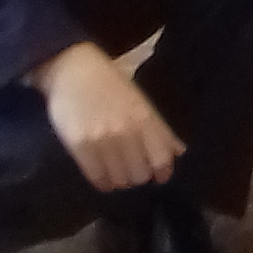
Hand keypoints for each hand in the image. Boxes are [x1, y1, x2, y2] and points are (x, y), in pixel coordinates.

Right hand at [30, 41, 183, 193]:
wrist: (73, 70)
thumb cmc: (110, 84)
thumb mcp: (140, 101)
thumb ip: (160, 129)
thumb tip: (179, 152)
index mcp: (145, 117)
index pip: (161, 158)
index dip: (163, 172)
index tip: (160, 176)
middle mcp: (126, 130)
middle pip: (140, 174)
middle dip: (139, 176)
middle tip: (133, 171)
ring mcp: (102, 139)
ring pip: (119, 179)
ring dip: (120, 181)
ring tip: (116, 173)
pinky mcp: (79, 145)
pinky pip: (96, 177)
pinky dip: (102, 182)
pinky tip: (102, 174)